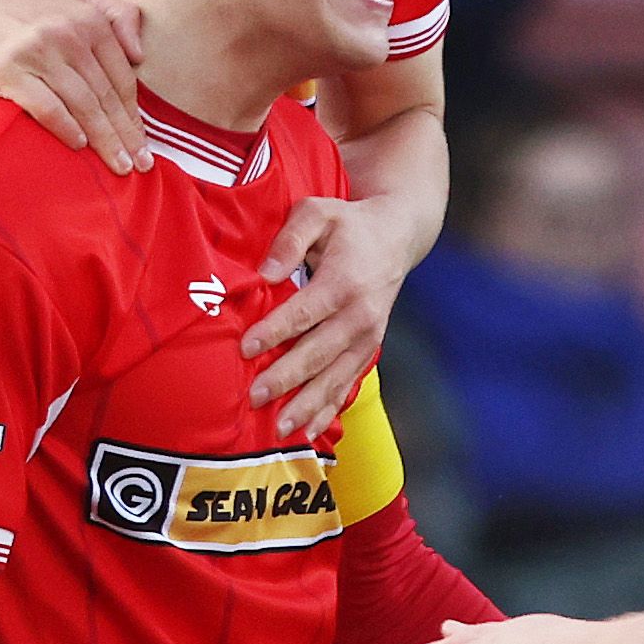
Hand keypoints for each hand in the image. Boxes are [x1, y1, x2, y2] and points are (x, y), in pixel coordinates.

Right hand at [0, 0, 147, 174]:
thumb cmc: (13, 7)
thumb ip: (111, 12)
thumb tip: (141, 53)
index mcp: (87, 18)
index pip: (122, 77)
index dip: (135, 114)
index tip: (143, 142)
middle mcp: (67, 33)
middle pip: (107, 95)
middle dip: (127, 134)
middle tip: (141, 165)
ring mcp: (38, 51)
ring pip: (83, 105)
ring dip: (104, 141)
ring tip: (119, 166)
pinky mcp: (8, 70)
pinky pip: (46, 106)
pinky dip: (65, 128)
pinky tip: (78, 147)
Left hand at [242, 196, 417, 437]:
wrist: (397, 235)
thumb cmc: (348, 224)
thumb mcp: (317, 212)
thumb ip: (289, 238)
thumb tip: (265, 274)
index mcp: (344, 282)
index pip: (304, 313)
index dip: (274, 332)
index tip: (246, 348)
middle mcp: (361, 315)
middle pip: (319, 353)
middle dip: (286, 378)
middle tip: (255, 397)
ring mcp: (369, 336)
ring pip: (335, 377)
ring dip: (308, 405)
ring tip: (280, 427)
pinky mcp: (370, 349)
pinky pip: (347, 384)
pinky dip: (329, 409)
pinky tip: (308, 431)